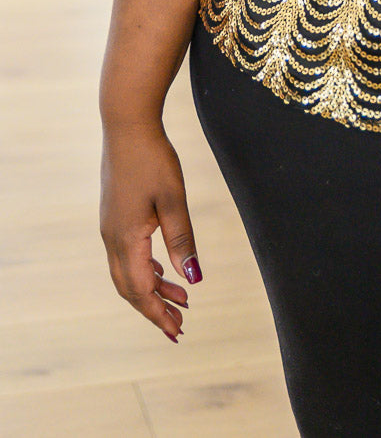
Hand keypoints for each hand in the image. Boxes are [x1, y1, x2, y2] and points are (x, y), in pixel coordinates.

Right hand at [100, 121, 201, 340]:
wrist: (127, 126)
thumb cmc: (153, 159)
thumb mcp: (174, 199)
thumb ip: (183, 239)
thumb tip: (194, 279)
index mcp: (127, 239)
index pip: (142, 289)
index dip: (159, 313)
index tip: (177, 332)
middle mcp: (112, 239)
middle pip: (131, 288)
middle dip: (154, 309)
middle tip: (180, 325)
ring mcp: (110, 228)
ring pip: (127, 272)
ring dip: (152, 288)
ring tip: (181, 298)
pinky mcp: (114, 216)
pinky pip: (126, 256)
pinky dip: (145, 269)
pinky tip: (163, 267)